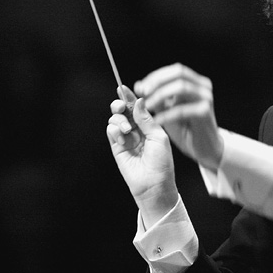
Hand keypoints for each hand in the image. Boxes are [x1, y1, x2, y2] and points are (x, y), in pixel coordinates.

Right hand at [106, 86, 177, 225]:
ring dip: (119, 120)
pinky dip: (114, 130)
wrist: (154, 184)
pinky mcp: (116, 147)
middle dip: (119, 104)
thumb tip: (139, 100)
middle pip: (122, 110)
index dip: (129, 97)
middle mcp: (136, 130)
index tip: (122, 87)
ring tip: (127, 130)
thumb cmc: (162, 162)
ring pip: (115, 119)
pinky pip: (110, 131)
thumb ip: (146, 119)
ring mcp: (125, 138)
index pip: (136, 107)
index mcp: (148, 125)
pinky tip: (122, 138)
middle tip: (121, 105)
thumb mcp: (159, 136)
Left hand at [133, 63, 223, 170]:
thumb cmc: (186, 129)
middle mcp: (203, 87)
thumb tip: (139, 86)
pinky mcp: (205, 113)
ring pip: (181, 87)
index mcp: (196, 83)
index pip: (175, 70)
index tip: (140, 87)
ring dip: (160, 95)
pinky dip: (166, 114)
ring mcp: (206, 98)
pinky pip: (182, 109)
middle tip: (143, 93)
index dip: (156, 76)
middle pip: (179, 73)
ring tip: (148, 106)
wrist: (204, 148)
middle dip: (158, 81)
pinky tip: (156, 121)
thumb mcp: (168, 110)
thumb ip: (156, 97)